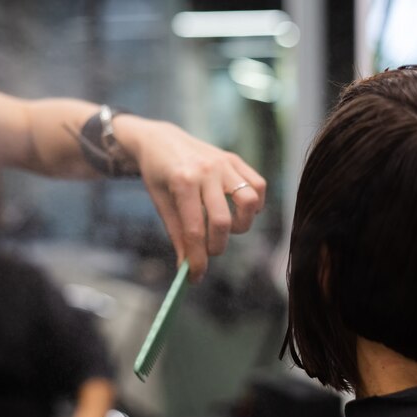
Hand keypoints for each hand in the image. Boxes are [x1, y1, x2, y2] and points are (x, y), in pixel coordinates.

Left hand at [114, 116, 265, 280]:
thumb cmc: (158, 174)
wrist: (159, 139)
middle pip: (223, 221)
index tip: (196, 277)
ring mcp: (224, 163)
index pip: (194, 230)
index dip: (197, 259)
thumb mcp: (161, 203)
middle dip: (216, 246)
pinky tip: (239, 210)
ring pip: (250, 201)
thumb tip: (188, 267)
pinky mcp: (235, 159)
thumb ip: (177, 234)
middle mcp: (207, 170)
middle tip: (208, 250)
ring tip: (227, 227)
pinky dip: (255, 204)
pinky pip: (258, 185)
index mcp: (183, 181)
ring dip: (242, 224)